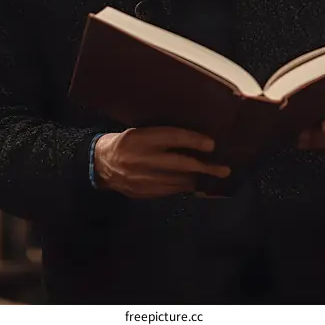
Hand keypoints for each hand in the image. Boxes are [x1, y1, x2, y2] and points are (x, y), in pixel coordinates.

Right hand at [94, 126, 230, 197]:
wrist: (102, 164)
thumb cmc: (126, 141)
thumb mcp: (140, 131)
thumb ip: (162, 135)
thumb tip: (192, 138)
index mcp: (141, 138)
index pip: (173, 137)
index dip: (194, 140)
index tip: (211, 144)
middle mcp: (143, 158)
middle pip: (179, 163)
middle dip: (203, 167)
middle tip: (223, 170)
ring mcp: (142, 178)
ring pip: (177, 180)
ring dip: (196, 178)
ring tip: (211, 176)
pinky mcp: (143, 192)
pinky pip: (169, 191)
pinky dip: (183, 187)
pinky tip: (193, 184)